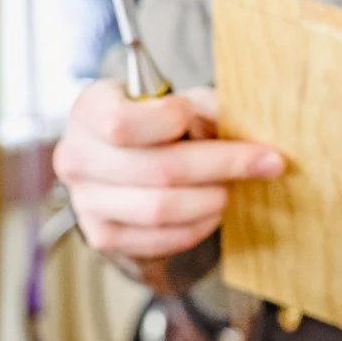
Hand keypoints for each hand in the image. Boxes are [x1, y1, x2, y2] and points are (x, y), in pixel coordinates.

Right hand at [55, 80, 284, 261]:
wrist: (120, 163)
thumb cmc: (151, 125)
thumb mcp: (172, 102)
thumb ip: (200, 106)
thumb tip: (235, 126)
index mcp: (87, 111)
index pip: (121, 123)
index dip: (171, 121)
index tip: (201, 118)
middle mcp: (76, 157)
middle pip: (157, 170)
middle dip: (221, 165)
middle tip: (265, 162)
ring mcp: (87, 202)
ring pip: (161, 209)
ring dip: (210, 200)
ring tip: (232, 190)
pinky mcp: (104, 237)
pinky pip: (160, 238)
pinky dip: (196, 227)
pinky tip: (212, 212)